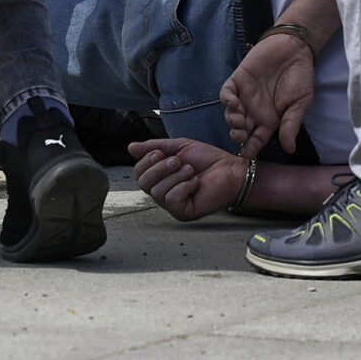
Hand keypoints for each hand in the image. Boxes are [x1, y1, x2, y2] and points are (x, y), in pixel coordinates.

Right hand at [127, 138, 247, 221]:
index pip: (139, 172)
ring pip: (157, 191)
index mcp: (160, 177)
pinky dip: (184, 187)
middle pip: (143, 183)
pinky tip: (196, 183)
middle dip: (159, 168)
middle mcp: (163, 192)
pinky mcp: (183, 212)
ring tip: (191, 171)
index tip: (161, 152)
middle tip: (178, 161)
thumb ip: (155, 147)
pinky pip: (171, 200)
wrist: (230, 170)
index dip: (146, 161)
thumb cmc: (207, 159)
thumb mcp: (179, 147)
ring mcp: (172, 204)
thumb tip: (130, 147)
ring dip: (175, 176)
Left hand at [221, 27, 316, 153]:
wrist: (295, 48)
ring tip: (240, 120)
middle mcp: (254, 111)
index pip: (256, 140)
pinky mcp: (238, 80)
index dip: (251, 149)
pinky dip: (227, 99)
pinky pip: (226, 93)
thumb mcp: (300, 103)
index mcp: (269, 120)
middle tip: (242, 135)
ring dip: (232, 120)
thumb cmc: (301, 77)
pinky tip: (233, 102)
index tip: (249, 154)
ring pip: (231, 115)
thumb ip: (292, 125)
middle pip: (240, 130)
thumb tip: (289, 149)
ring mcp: (244, 96)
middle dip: (238, 136)